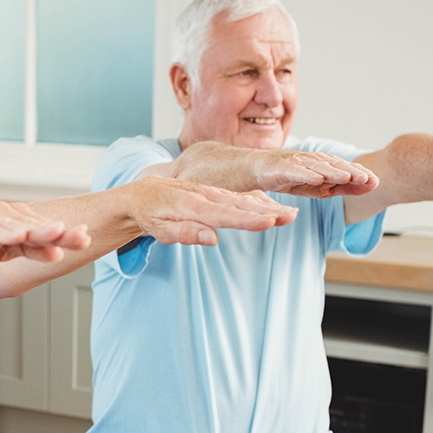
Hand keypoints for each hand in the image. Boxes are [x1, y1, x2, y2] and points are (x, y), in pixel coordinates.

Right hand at [0, 199, 91, 263]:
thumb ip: (27, 251)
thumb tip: (58, 255)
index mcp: (11, 222)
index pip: (42, 231)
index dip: (65, 235)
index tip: (88, 238)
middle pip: (33, 225)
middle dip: (58, 231)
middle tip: (83, 235)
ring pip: (12, 225)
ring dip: (35, 229)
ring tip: (58, 233)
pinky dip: (1, 231)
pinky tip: (17, 234)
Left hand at [129, 176, 298, 244]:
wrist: (143, 194)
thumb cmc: (151, 215)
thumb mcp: (161, 229)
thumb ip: (186, 233)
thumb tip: (213, 239)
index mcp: (191, 205)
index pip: (223, 215)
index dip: (247, 220)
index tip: (268, 222)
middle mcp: (205, 196)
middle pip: (239, 206)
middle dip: (265, 212)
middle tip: (289, 217)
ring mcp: (211, 194)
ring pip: (242, 200)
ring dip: (266, 208)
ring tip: (288, 215)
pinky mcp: (214, 195)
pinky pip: (238, 198)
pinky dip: (256, 202)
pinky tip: (272, 208)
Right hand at [249, 150, 378, 198]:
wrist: (260, 169)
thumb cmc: (291, 177)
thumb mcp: (319, 187)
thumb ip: (343, 187)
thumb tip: (370, 186)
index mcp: (326, 165)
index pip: (346, 169)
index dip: (360, 174)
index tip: (376, 181)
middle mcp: (316, 161)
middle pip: (336, 166)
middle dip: (352, 172)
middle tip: (367, 178)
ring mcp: (300, 163)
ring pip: (320, 168)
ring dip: (334, 172)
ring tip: (347, 177)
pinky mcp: (285, 168)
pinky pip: (298, 172)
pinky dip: (308, 174)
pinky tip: (318, 179)